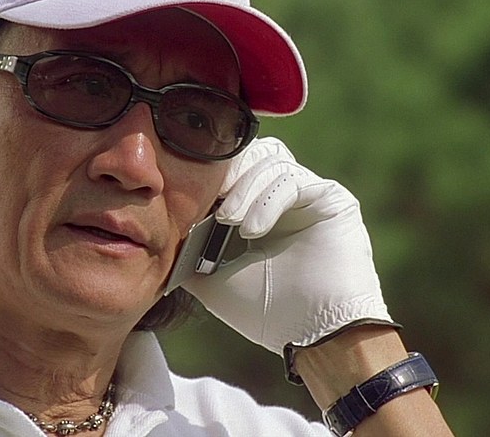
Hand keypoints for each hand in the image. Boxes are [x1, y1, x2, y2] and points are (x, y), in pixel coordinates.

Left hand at [183, 137, 394, 355]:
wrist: (313, 337)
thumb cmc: (269, 314)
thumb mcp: (214, 280)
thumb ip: (189, 256)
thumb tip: (156, 243)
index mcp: (263, 210)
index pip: (237, 168)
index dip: (212, 177)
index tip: (187, 198)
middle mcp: (289, 197)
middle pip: (255, 152)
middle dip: (227, 174)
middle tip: (208, 202)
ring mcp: (312, 195)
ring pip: (272, 161)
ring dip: (245, 189)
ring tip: (228, 221)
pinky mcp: (333, 199)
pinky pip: (293, 181)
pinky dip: (267, 201)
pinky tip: (252, 230)